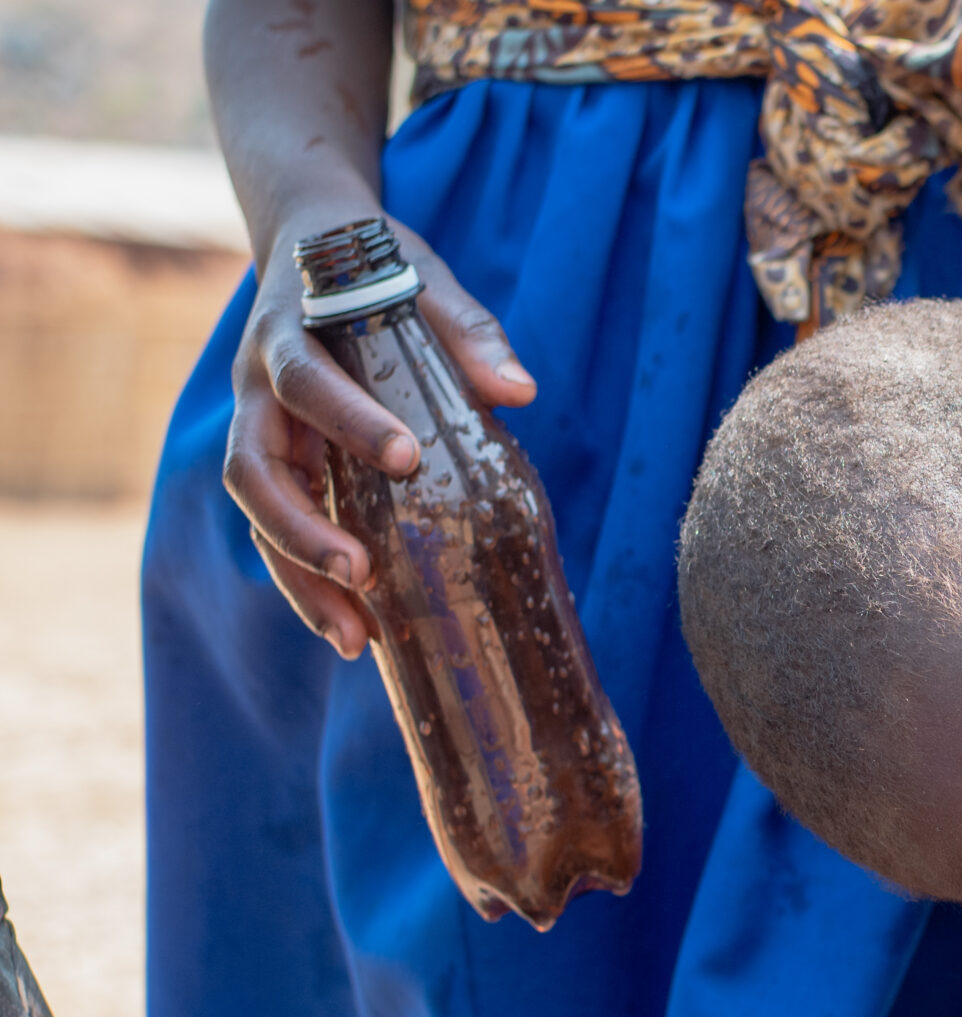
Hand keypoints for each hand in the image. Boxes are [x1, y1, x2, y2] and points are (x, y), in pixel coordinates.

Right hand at [223, 211, 536, 657]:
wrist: (309, 244)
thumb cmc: (373, 266)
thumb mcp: (422, 278)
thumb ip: (468, 330)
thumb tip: (520, 391)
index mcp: (288, 337)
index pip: (304, 383)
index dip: (348, 420)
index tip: (407, 457)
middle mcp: (257, 391)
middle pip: (253, 469)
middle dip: (300, 528)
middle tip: (360, 575)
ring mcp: (261, 432)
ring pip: (257, 515)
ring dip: (299, 577)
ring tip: (354, 637)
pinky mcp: (279, 464)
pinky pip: (278, 531)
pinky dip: (308, 582)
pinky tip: (355, 630)